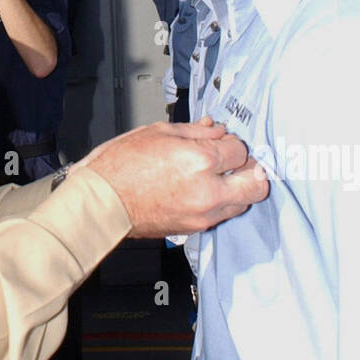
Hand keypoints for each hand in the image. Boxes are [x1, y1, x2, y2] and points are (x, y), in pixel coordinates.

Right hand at [79, 120, 267, 237]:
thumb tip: (217, 131)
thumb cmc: (121, 166)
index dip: (232, 143)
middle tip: (239, 162)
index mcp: (200, 161)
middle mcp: (208, 191)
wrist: (103, 201)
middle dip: (251, 170)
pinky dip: (221, 202)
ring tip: (220, 176)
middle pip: (256, 184)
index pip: (240, 151)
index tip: (224, 141)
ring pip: (243, 203)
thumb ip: (196, 131)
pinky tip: (203, 190)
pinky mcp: (195, 228)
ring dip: (238, 188)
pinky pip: (222, 214)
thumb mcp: (159, 132)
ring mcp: (203, 214)